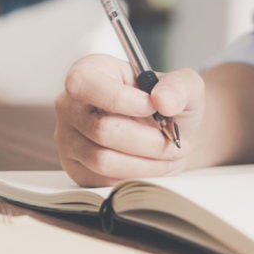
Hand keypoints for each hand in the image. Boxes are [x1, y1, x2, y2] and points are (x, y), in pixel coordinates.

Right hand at [55, 54, 204, 186]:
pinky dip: (135, 177)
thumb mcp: (184, 86)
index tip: (152, 108)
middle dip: (147, 140)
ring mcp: (68, 139)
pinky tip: (152, 166)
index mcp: (89, 72)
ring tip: (169, 156)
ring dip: (145, 163)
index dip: (119, 99)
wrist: (168, 134)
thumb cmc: (168, 105)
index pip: (83, 84)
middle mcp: (69, 105)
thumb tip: (163, 100)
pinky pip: (103, 181)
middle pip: (100, 129)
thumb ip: (179, 87)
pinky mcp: (77, 169)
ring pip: (103, 160)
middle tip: (173, 142)